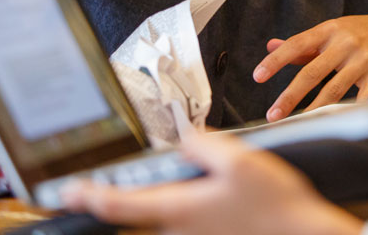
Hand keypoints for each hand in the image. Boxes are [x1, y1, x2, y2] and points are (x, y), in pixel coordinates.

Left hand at [61, 133, 361, 234]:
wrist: (300, 234)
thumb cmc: (274, 204)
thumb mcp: (240, 160)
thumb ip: (204, 144)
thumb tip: (185, 141)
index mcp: (180, 208)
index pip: (121, 205)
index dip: (89, 196)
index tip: (67, 192)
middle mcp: (180, 229)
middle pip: (147, 205)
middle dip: (150, 185)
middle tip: (184, 167)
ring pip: (171, 209)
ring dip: (177, 193)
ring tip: (224, 178)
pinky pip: (190, 219)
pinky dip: (192, 202)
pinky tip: (230, 192)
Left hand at [254, 15, 367, 120]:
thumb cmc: (362, 34)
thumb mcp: (333, 31)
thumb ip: (303, 44)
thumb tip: (271, 46)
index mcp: (331, 29)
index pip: (297, 44)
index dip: (276, 60)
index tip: (258, 76)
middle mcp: (346, 43)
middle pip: (313, 71)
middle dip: (290, 95)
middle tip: (273, 115)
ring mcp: (364, 60)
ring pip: (334, 90)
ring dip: (312, 111)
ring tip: (296, 125)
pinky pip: (359, 101)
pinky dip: (345, 114)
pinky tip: (332, 126)